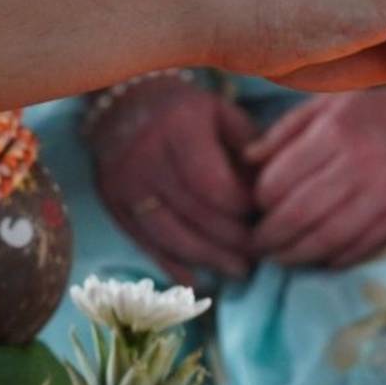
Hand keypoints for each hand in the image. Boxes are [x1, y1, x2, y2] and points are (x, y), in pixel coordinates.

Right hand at [90, 77, 257, 281]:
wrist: (122, 103)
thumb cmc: (187, 112)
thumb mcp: (223, 114)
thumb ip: (250, 148)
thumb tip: (271, 194)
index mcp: (178, 128)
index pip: (213, 184)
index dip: (242, 208)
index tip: (264, 218)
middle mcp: (146, 156)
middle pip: (195, 214)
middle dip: (233, 240)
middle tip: (261, 254)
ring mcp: (125, 183)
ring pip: (171, 235)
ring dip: (210, 259)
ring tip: (239, 270)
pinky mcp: (113, 204)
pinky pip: (145, 244)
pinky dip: (173, 267)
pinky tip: (200, 281)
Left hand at [247, 89, 385, 268]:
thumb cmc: (377, 111)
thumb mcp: (329, 104)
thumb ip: (286, 131)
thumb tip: (246, 160)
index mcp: (333, 133)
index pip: (279, 180)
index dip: (259, 201)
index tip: (253, 207)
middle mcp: (355, 165)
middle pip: (297, 214)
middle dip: (270, 235)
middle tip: (257, 243)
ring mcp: (380, 194)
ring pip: (324, 237)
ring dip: (295, 254)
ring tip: (280, 257)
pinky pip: (358, 247)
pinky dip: (333, 259)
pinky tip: (318, 260)